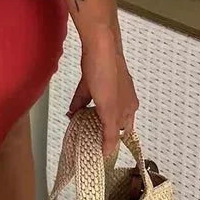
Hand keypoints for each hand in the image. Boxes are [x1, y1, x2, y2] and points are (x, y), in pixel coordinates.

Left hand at [67, 25, 139, 156]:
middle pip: (109, 119)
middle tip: (85, 142)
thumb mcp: (109, 110)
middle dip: (97, 129)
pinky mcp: (93, 78)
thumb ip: (109, 133)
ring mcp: (106, 86)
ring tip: (76, 128)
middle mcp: (121, 98)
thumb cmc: (108, 77)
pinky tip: (70, 111)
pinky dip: (79, 104)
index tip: (101, 154)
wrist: (99, 46)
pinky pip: (86, 95)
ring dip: (86, 116)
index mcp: (129, 107)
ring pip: (97, 107)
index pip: (123, 131)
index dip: (113, 142)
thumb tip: (108, 153)